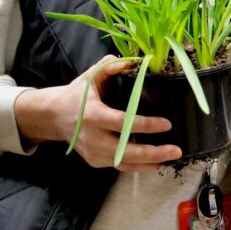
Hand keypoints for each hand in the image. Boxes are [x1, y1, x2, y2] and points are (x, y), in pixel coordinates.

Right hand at [13, 55, 181, 170]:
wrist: (55, 116)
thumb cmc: (77, 94)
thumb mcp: (90, 76)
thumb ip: (109, 67)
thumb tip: (130, 62)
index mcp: (92, 115)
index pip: (121, 123)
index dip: (144, 125)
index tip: (166, 124)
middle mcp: (92, 137)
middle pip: (125, 151)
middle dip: (152, 153)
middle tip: (175, 150)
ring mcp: (93, 152)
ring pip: (123, 163)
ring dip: (148, 163)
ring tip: (170, 157)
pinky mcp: (95, 161)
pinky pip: (119, 166)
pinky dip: (137, 166)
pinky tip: (155, 162)